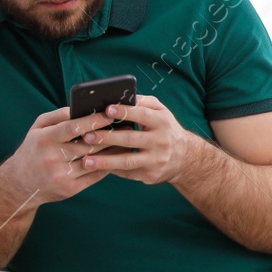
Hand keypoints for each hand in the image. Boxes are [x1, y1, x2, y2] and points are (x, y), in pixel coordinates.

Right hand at [0, 105, 117, 207]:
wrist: (20, 183)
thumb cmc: (33, 149)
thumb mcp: (38, 128)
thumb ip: (58, 115)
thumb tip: (82, 108)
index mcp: (44, 140)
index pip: (73, 128)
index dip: (94, 120)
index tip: (111, 113)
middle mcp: (52, 158)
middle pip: (88, 145)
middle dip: (109, 135)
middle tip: (127, 125)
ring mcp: (61, 176)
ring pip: (94, 161)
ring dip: (114, 150)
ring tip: (128, 140)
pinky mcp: (69, 189)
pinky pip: (94, 176)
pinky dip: (108, 165)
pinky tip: (118, 156)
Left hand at [73, 93, 194, 184]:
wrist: (185, 158)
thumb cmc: (165, 129)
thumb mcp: (161, 112)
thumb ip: (143, 102)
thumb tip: (121, 96)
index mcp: (162, 122)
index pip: (143, 115)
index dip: (125, 112)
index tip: (106, 109)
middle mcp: (161, 141)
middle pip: (131, 139)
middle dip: (107, 137)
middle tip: (87, 135)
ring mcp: (156, 160)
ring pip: (127, 161)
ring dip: (105, 161)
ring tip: (86, 160)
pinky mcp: (151, 175)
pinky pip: (127, 173)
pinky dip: (111, 170)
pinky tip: (96, 169)